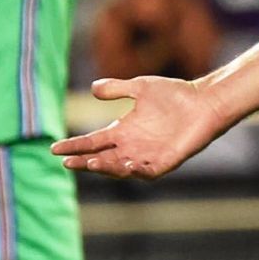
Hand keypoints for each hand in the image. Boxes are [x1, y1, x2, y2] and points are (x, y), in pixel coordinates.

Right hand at [51, 76, 228, 179]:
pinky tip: (126, 165)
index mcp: (123, 131)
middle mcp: (131, 147)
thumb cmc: (174, 94)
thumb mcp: (140, 87)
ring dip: (106, 167)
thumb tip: (93, 88)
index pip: (92, 142)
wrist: (204, 102)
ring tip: (92, 163)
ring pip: (119, 168)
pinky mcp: (164, 162)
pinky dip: (136, 171)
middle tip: (67, 163)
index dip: (74, 146)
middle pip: (101, 158)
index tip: (54, 148)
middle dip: (83, 162)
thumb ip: (117, 88)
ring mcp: (147, 157)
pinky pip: (147, 172)